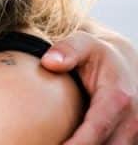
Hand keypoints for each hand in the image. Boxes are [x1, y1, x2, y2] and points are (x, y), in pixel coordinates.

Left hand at [41, 26, 137, 143]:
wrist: (125, 63)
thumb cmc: (98, 56)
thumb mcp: (84, 44)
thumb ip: (67, 50)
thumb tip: (49, 62)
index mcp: (118, 98)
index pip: (97, 129)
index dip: (76, 144)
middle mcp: (132, 120)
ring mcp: (134, 133)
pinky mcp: (130, 139)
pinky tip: (68, 144)